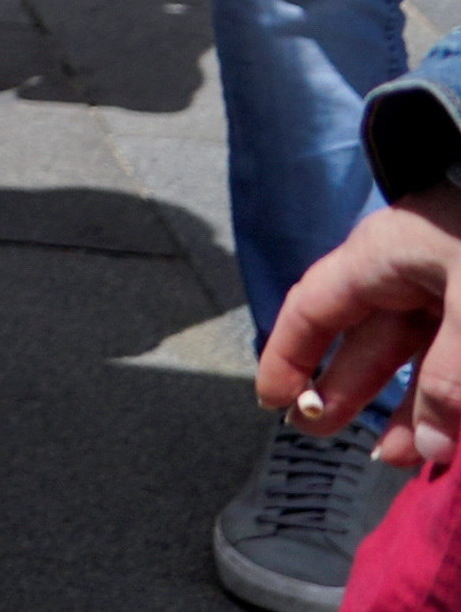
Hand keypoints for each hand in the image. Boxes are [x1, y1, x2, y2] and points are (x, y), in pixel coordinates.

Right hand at [265, 183, 460, 470]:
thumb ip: (447, 380)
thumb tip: (427, 449)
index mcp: (380, 257)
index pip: (313, 308)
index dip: (286, 355)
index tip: (272, 401)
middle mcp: (408, 273)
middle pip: (364, 339)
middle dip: (345, 390)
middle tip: (321, 435)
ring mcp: (449, 289)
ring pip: (416, 357)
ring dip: (409, 408)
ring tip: (396, 456)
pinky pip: (452, 359)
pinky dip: (447, 398)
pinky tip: (445, 436)